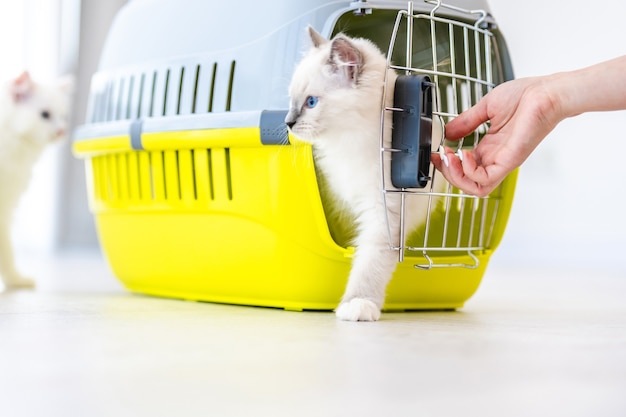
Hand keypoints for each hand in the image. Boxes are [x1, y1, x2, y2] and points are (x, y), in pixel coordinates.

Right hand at [432, 76, 563, 195]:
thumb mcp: (486, 107)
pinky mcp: (510, 160)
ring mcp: (503, 161)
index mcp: (490, 148)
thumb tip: (447, 132)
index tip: (436, 153)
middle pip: (467, 183)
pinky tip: (463, 153)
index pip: (464, 167)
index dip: (447, 164)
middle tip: (440, 157)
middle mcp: (496, 158)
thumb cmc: (526, 96)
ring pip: (475, 188)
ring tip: (449, 158)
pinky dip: (468, 171)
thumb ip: (466, 121)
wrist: (547, 92)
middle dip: (448, 173)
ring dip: (456, 176)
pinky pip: (485, 179)